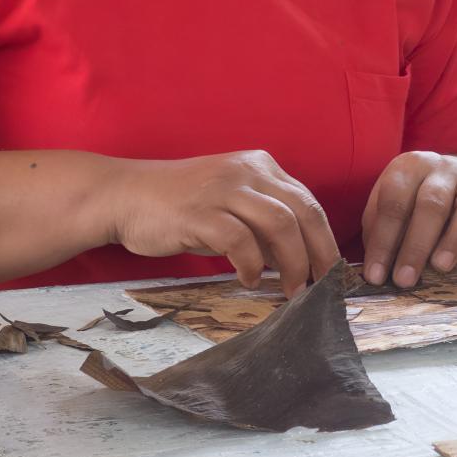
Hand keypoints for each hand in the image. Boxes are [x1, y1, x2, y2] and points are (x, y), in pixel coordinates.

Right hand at [111, 151, 340, 296]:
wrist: (125, 196)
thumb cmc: (180, 206)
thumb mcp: (230, 205)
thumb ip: (264, 225)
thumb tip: (299, 261)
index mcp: (260, 166)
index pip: (308, 201)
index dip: (325, 239)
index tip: (331, 270)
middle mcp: (246, 171)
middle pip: (303, 211)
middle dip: (318, 254)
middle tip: (320, 286)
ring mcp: (223, 189)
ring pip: (279, 224)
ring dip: (292, 263)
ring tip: (290, 290)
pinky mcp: (199, 212)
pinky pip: (240, 240)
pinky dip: (252, 265)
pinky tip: (249, 279)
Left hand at [361, 152, 456, 288]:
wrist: (453, 180)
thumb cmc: (411, 202)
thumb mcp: (388, 210)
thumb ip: (381, 233)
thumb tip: (376, 272)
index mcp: (411, 166)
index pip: (394, 201)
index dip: (383, 240)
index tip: (375, 275)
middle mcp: (444, 168)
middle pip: (433, 202)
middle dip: (416, 245)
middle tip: (405, 279)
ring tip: (441, 267)